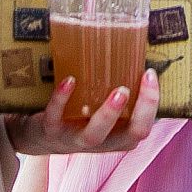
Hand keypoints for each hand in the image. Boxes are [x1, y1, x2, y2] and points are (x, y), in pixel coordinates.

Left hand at [6, 68, 160, 154]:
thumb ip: (116, 90)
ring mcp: (75, 139)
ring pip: (94, 136)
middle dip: (140, 112)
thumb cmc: (79, 116)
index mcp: (118, 135)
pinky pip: (56, 118)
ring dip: (108, 114)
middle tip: (139, 86)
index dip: (152, 105)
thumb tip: (133, 50)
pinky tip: (69, 81)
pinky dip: (62, 99)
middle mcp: (102, 141)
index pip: (143, 127)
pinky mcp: (51, 131)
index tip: (150, 74)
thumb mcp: (100, 108)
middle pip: (129, 136)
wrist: (40, 136)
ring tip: (119, 91)